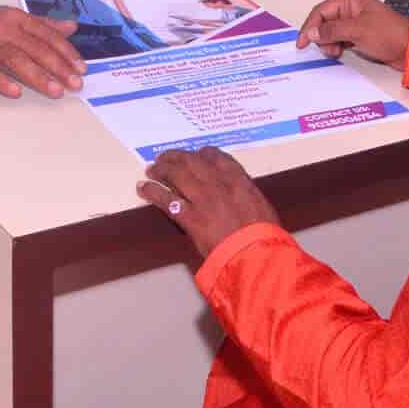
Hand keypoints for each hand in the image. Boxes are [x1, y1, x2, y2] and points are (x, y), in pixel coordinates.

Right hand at [0, 4, 85, 98]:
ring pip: (15, 59)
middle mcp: (3, 28)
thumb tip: (72, 27)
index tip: (81, 68)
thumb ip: (44, 25)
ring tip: (56, 90)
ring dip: (38, 76)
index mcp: (17, 18)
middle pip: (35, 48)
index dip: (66, 52)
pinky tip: (16, 92)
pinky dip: (2, 82)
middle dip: (58, 67)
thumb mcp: (14, 19)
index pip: (47, 35)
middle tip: (75, 84)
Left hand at [137, 146, 279, 258]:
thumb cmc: (264, 236)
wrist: (255, 253)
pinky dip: (153, 191)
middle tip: (165, 157)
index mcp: (239, 180)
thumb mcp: (262, 207)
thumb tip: (239, 197)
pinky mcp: (190, 218)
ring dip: (162, 170)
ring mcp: (202, 199)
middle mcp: (218, 184)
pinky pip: (167, 200)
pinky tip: (143, 188)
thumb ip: (247, 197)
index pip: (217, 158)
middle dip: (176, 157)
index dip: (203, 154)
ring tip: (152, 169)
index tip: (196, 154)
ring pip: (176, 175)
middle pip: (192, 162)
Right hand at [297, 0, 408, 68]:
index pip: (321, 11)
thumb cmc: (391, 34)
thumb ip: (332, 30)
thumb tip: (312, 32)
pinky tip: (342, 51)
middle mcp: (351, 9)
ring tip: (338, 51)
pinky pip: (339, 39)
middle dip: (322, 36)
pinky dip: (337, 46)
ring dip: (329, 43)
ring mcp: (355, 22)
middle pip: (324, 22)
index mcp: (350, 0)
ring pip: (330, 32)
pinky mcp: (358, 35)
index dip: (310, 26)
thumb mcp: (358, 31)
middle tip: (328, 48)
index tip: (303, 42)